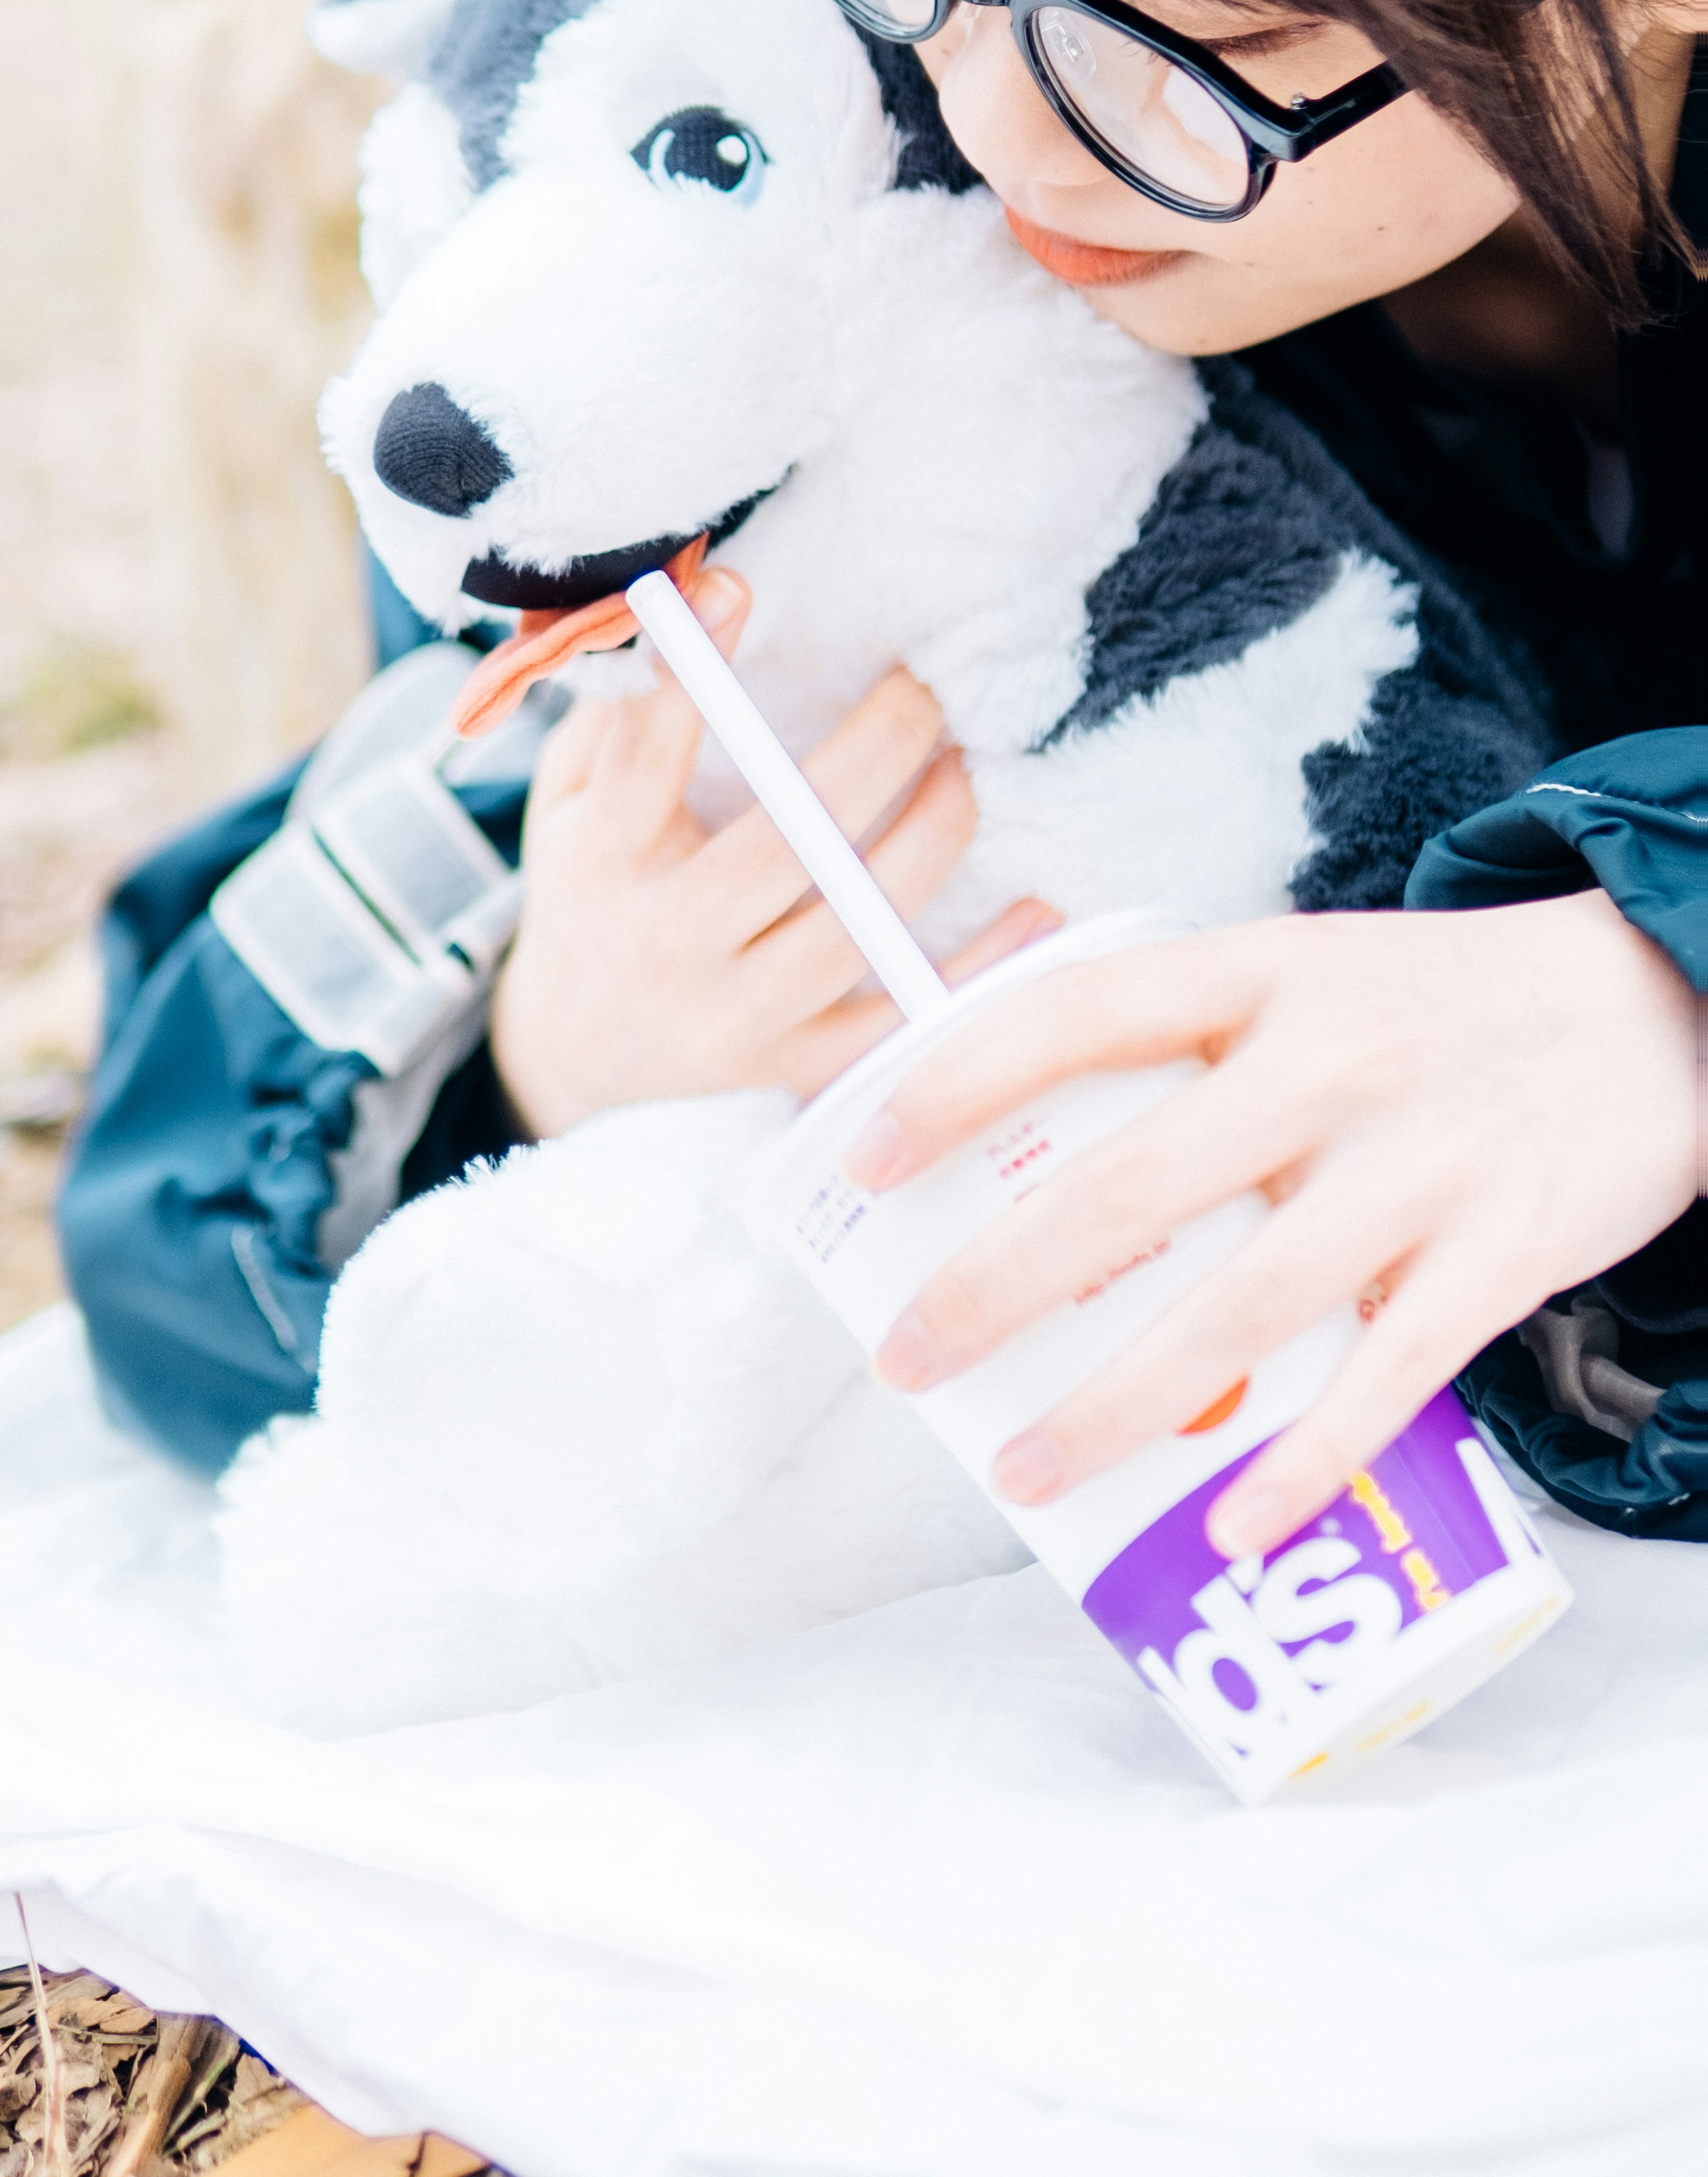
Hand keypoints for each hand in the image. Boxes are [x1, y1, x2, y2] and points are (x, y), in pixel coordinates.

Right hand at [489, 567, 1057, 1137]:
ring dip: (929, 836)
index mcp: (604, 859)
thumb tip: (672, 598)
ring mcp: (737, 1014)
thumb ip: (610, 716)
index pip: (644, 756)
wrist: (573, 1064)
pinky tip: (1034, 908)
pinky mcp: (792, 1070)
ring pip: (855, 925)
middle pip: (784, 842)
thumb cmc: (587, 897)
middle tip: (924, 687)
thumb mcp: (563, 807)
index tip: (736, 584)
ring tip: (962, 769)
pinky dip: (975, 970)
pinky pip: (898, 1023)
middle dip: (872, 752)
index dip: (688, 672)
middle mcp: (671, 939)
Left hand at [851, 894, 1699, 1556]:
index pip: (1077, 1015)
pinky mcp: (1499, 1254)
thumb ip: (1191, 1037)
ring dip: (1119, 1407)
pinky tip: (1234, 1523)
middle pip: (1127, 1187)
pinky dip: (1306, 1462)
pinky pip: (1385, 1378)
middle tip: (911, 1359)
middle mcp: (1329, 1063)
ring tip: (1025, 1471)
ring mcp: (1416, 1165)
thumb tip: (1033, 1126)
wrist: (1664, 996)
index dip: (959, 1083)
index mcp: (1262, 976)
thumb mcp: (1310, 972)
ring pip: (1238, 1308)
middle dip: (997, 1287)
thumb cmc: (1442, 1004)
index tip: (868, 1156)